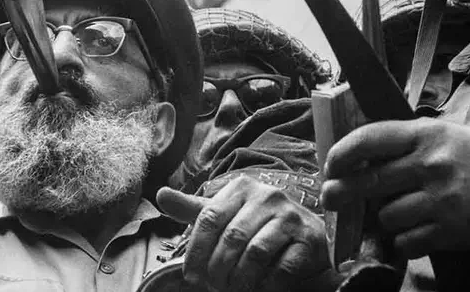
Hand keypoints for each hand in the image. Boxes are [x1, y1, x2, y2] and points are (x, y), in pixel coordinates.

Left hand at [157, 177, 332, 291]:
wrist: (304, 234)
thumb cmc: (256, 224)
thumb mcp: (224, 213)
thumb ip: (194, 209)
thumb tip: (161, 194)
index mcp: (241, 188)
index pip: (209, 218)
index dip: (196, 251)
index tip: (191, 277)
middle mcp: (267, 196)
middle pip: (231, 237)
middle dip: (218, 269)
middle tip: (214, 286)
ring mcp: (291, 216)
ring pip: (256, 252)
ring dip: (240, 278)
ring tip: (234, 289)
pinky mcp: (309, 239)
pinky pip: (283, 267)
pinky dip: (267, 283)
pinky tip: (259, 287)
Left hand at [321, 118, 469, 259]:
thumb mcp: (443, 137)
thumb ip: (403, 145)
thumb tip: (354, 160)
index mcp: (426, 135)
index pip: (368, 139)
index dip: (340, 154)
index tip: (331, 166)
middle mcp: (431, 164)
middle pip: (367, 182)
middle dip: (340, 194)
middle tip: (330, 199)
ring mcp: (441, 199)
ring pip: (385, 216)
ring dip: (383, 220)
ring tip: (397, 214)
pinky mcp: (450, 230)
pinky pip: (405, 242)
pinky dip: (404, 242)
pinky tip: (415, 232)